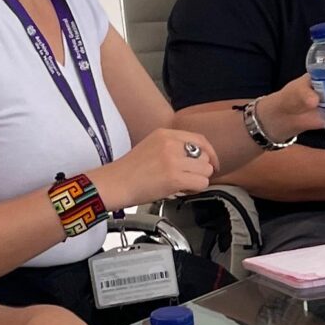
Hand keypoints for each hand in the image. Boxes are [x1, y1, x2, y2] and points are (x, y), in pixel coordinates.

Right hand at [99, 129, 218, 209]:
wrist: (113, 184)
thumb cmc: (128, 172)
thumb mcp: (151, 147)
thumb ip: (173, 148)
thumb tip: (196, 158)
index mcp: (164, 134)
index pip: (200, 139)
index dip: (210, 153)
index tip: (212, 163)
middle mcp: (170, 143)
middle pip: (205, 156)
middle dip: (200, 171)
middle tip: (188, 179)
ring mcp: (173, 160)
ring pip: (205, 171)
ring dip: (197, 181)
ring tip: (181, 185)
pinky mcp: (174, 176)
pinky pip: (201, 183)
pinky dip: (194, 190)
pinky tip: (180, 190)